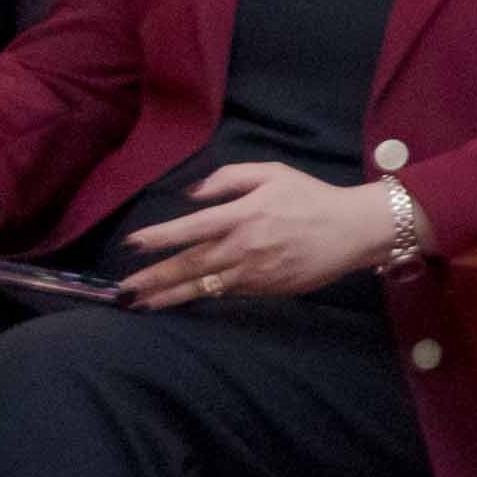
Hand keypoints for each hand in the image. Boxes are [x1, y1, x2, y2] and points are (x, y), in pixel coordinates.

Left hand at [116, 161, 418, 306]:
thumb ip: (229, 177)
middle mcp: (244, 246)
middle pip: (190, 265)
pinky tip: (180, 300)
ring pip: (202, 286)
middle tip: (122, 290)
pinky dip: (200, 297)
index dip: (160, 237)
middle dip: (153, 278)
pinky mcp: (264, 289)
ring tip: (140, 304)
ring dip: (168, 296)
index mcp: (244, 215)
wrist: (353, 231)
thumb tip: (192, 194)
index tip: (132, 244)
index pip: (192, 228)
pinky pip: (225, 293)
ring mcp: (254, 272)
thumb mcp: (273, 173)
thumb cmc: (311, 197)